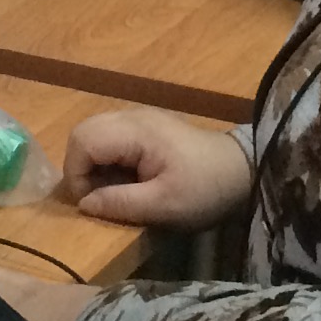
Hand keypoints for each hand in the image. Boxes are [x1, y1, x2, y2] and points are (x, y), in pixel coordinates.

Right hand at [62, 106, 252, 230]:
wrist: (243, 171)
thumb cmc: (206, 188)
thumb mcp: (163, 205)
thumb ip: (119, 203)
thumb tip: (82, 204)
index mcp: (136, 130)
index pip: (82, 140)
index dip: (77, 174)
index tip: (91, 203)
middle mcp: (133, 116)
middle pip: (84, 132)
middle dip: (81, 167)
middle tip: (98, 197)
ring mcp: (140, 119)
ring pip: (95, 134)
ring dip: (94, 164)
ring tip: (112, 191)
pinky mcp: (147, 128)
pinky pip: (111, 138)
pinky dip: (108, 160)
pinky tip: (126, 181)